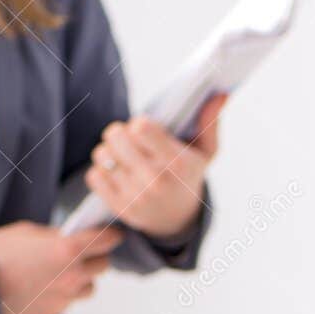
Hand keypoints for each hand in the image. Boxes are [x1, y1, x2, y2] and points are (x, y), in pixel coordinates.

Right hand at [0, 221, 122, 313]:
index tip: (112, 233)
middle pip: (103, 266)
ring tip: (64, 270)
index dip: (112, 235)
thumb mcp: (27, 232)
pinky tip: (44, 285)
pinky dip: (63, 292)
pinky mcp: (53, 312)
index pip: (106, 241)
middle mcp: (72, 276)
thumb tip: (69, 237)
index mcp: (68, 250)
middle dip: (97, 256)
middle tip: (85, 250)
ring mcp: (64, 297)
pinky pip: (68, 301)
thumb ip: (55, 236)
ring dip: (83, 278)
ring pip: (89, 287)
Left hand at [85, 93, 226, 237]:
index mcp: (177, 163)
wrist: (178, 220)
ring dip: (109, 151)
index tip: (146, 130)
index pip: (140, 128)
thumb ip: (209, 122)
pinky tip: (116, 173)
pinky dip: (101, 170)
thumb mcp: (205, 152)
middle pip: (115, 135)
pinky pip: (94, 176)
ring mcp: (135, 196)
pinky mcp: (119, 207)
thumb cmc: (189, 176)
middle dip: (120, 132)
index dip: (139, 123)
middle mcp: (155, 181)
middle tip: (131, 141)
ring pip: (102, 154)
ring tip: (123, 156)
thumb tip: (220, 94)